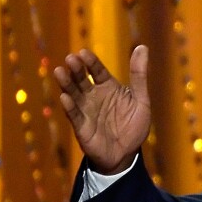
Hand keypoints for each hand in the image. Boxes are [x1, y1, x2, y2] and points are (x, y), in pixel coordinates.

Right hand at [54, 45, 150, 174]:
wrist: (127, 154)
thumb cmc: (134, 127)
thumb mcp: (141, 100)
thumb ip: (139, 75)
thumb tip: (142, 47)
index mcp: (107, 87)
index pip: (96, 70)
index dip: (90, 62)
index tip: (84, 53)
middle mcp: (93, 95)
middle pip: (81, 79)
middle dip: (76, 69)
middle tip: (71, 59)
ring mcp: (85, 110)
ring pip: (73, 94)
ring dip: (66, 83)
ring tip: (60, 72)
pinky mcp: (81, 126)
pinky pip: (74, 115)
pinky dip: (69, 107)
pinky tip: (65, 98)